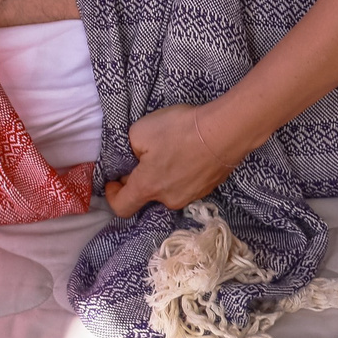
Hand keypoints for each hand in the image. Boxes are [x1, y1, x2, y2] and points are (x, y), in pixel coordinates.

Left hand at [101, 102, 252, 218]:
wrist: (225, 132)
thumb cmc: (179, 131)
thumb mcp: (140, 131)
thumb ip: (129, 148)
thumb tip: (136, 157)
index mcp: (148, 187)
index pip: (121, 207)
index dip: (112, 195)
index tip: (113, 180)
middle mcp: (168, 199)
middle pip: (147, 195)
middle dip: (141, 177)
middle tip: (146, 154)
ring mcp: (191, 196)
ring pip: (168, 189)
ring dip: (163, 174)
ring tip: (171, 149)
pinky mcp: (207, 188)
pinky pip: (186, 184)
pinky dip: (182, 172)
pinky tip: (188, 152)